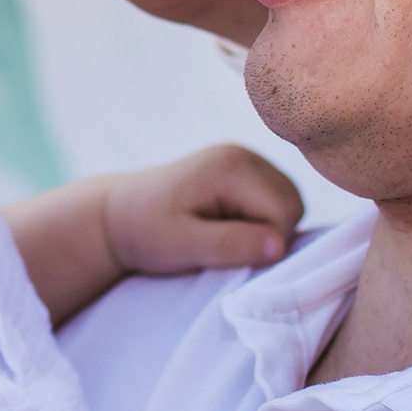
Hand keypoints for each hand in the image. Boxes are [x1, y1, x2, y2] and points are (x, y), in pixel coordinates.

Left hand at [106, 145, 304, 275]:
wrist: (120, 214)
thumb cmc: (146, 232)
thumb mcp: (181, 245)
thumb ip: (229, 244)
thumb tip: (278, 246)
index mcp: (231, 166)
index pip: (284, 211)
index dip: (267, 244)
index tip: (228, 256)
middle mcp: (244, 154)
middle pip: (292, 204)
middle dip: (268, 235)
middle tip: (224, 247)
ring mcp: (246, 159)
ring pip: (287, 203)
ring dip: (264, 229)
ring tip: (222, 236)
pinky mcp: (244, 170)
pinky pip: (274, 201)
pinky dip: (259, 221)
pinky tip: (227, 226)